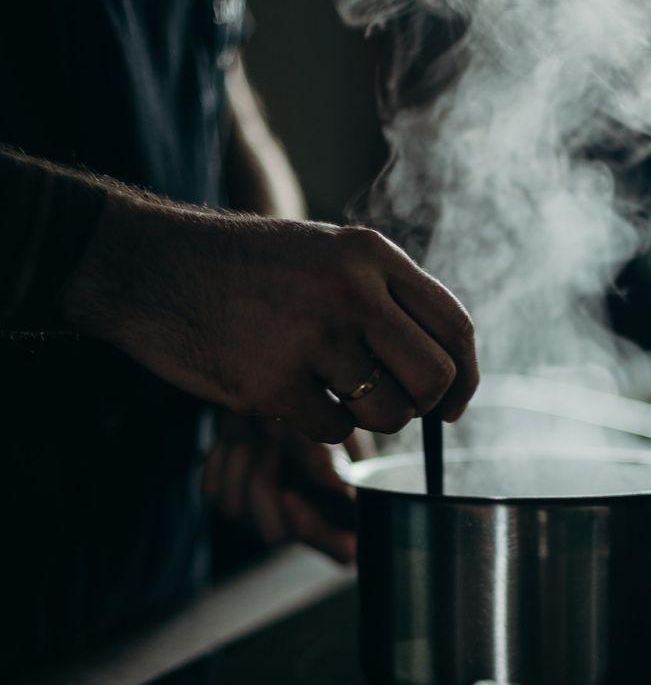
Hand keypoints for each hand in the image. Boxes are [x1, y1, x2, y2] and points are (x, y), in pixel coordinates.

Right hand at [64, 193, 478, 442]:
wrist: (150, 267)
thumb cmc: (241, 267)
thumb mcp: (323, 252)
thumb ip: (383, 294)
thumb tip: (445, 360)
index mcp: (370, 254)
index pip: (455, 325)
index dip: (466, 376)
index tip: (455, 404)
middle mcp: (350, 291)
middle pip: (434, 378)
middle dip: (424, 406)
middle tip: (397, 408)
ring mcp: (311, 338)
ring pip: (389, 414)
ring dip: (369, 419)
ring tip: (331, 392)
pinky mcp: (272, 383)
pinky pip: (333, 433)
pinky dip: (319, 426)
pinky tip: (289, 395)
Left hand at [203, 414, 372, 562]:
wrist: (271, 380)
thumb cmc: (314, 401)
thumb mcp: (325, 425)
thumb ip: (328, 461)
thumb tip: (341, 491)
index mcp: (343, 507)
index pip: (342, 549)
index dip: (316, 532)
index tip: (291, 495)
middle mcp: (303, 517)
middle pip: (274, 534)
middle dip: (265, 483)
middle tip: (271, 440)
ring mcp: (264, 510)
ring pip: (235, 510)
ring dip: (241, 460)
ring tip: (256, 427)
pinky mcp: (231, 495)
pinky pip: (214, 490)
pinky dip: (222, 456)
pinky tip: (237, 433)